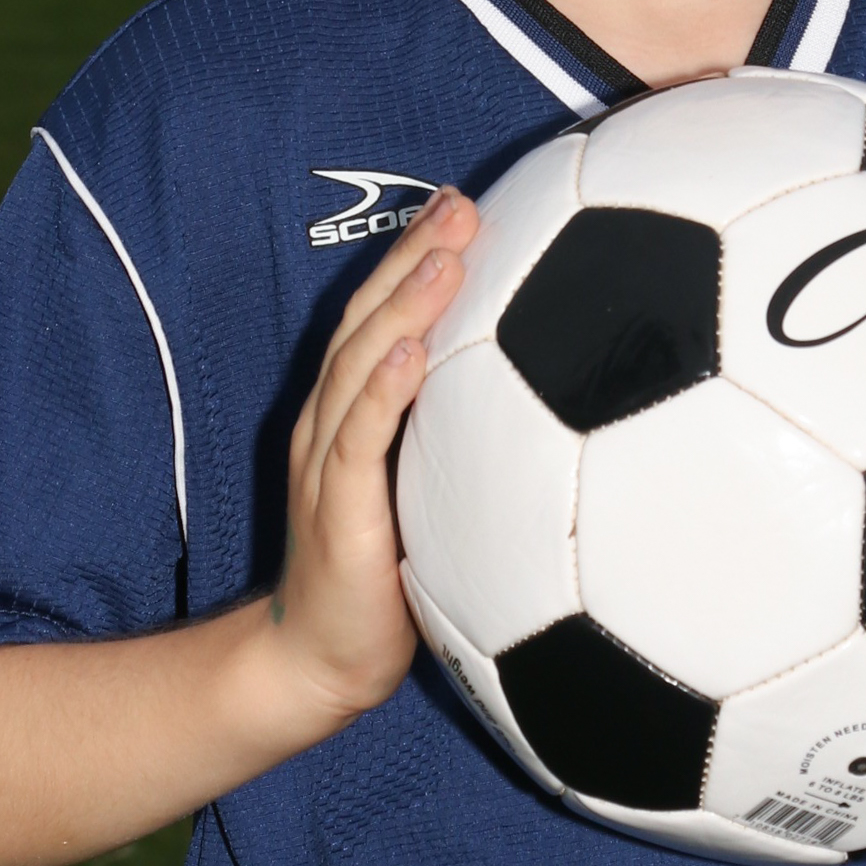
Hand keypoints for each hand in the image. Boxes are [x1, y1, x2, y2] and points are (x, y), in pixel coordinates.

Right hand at [266, 187, 478, 718]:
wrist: (317, 660)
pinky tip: (413, 356)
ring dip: (404, 307)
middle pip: (368, 320)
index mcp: (353, 413)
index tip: (463, 204)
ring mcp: (327, 461)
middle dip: (413, 257)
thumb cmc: (381, 581)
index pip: (382, 317)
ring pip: (361, 365)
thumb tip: (548, 413)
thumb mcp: (428, 497)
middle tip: (460, 205)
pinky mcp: (336, 510)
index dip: (416, 257)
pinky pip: (358, 440)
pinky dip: (384, 393)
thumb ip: (460, 446)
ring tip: (445, 257)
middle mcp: (332, 422)